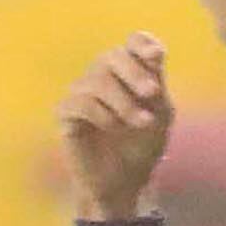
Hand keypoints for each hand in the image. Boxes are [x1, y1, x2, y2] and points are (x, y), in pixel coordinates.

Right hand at [58, 34, 172, 220]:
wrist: (125, 182)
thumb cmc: (143, 146)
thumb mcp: (160, 115)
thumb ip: (156, 84)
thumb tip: (155, 52)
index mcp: (129, 73)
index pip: (132, 43)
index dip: (142, 44)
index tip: (157, 56)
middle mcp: (102, 76)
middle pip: (112, 56)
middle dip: (135, 72)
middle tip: (153, 93)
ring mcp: (81, 93)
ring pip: (98, 81)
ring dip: (125, 103)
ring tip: (142, 124)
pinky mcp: (65, 113)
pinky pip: (81, 102)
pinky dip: (104, 115)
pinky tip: (114, 129)